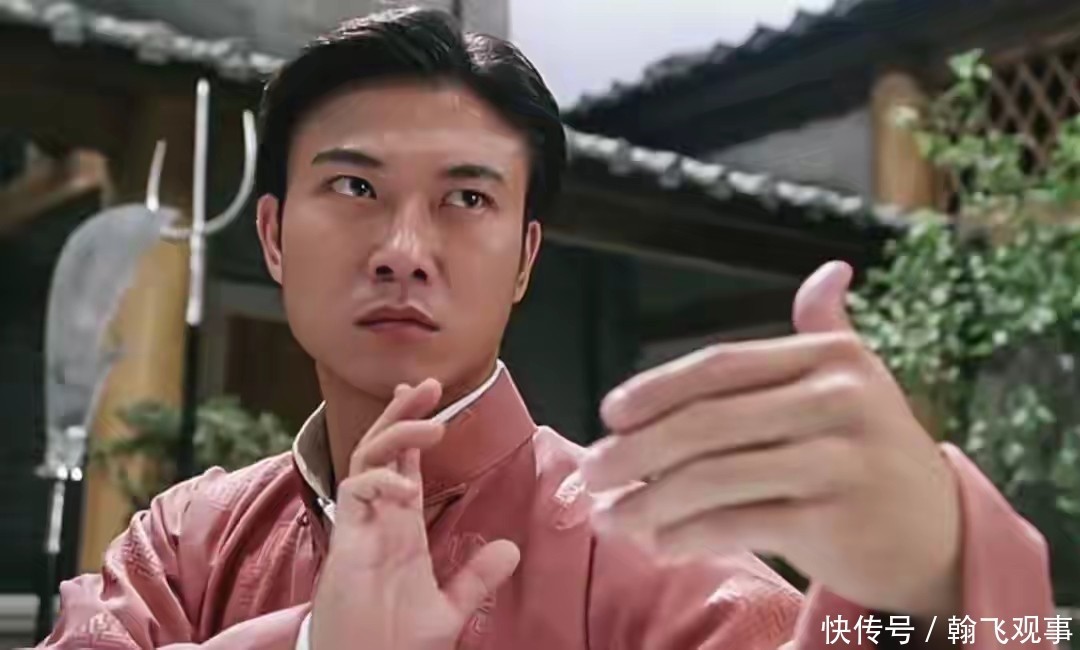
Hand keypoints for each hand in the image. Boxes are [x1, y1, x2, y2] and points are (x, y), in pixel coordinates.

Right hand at [310, 379, 520, 649]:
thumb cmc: (396, 642)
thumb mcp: (449, 607)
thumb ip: (475, 577)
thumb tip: (510, 549)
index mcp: (401, 527)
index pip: (404, 463)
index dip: (414, 430)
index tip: (431, 399)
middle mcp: (379, 517)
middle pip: (383, 448)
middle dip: (403, 413)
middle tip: (427, 385)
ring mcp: (362, 525)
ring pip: (368, 457)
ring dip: (397, 433)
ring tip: (431, 423)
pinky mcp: (347, 540)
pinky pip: (356, 491)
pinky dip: (380, 479)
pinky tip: (404, 484)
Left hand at [581, 261, 960, 616]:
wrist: (940, 533)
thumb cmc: (875, 451)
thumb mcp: (857, 382)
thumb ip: (826, 329)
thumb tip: (828, 271)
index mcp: (830, 358)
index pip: (719, 366)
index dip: (655, 389)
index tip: (609, 414)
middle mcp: (838, 400)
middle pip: (705, 422)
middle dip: (634, 453)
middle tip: (591, 474)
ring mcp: (839, 461)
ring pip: (713, 478)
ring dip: (647, 504)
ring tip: (609, 518)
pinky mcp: (835, 520)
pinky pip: (737, 525)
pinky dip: (687, 536)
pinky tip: (657, 544)